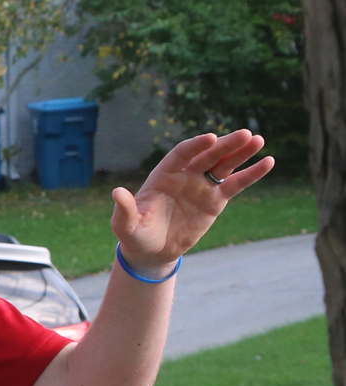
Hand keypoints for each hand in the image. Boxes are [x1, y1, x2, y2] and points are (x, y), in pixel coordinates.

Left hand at [113, 130, 272, 274]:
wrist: (152, 251)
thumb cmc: (136, 235)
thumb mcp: (126, 225)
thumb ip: (124, 209)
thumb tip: (117, 192)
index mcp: (163, 175)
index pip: (182, 155)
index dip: (195, 146)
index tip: (210, 138)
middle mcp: (185, 176)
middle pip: (207, 155)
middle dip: (225, 145)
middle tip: (245, 134)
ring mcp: (202, 186)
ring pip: (224, 165)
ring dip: (241, 153)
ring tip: (259, 140)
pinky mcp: (215, 200)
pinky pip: (235, 184)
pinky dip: (251, 174)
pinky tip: (268, 162)